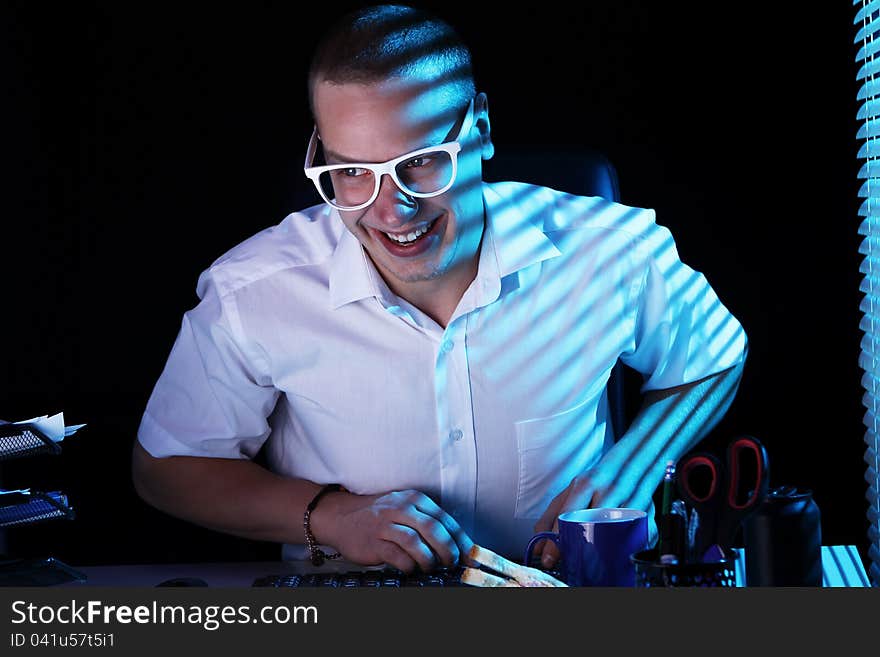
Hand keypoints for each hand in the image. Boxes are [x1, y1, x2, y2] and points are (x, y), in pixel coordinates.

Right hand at [311, 489, 473, 572]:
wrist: (340, 516)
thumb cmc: (378, 515)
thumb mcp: (404, 508)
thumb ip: (427, 521)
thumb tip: (457, 544)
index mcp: (414, 499)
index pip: (444, 518)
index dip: (460, 539)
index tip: (471, 555)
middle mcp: (401, 508)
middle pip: (433, 529)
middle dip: (448, 549)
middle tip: (453, 563)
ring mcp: (385, 524)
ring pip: (415, 542)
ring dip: (429, 559)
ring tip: (432, 567)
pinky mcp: (374, 542)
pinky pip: (397, 556)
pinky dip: (409, 565)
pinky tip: (411, 569)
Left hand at [531, 467, 657, 568]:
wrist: (632, 460)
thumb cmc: (597, 481)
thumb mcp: (570, 492)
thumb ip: (550, 517)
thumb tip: (537, 546)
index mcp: (586, 482)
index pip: (567, 514)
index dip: (556, 540)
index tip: (548, 558)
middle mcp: (609, 489)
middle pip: (592, 524)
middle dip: (579, 547)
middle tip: (572, 560)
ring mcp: (630, 498)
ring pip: (616, 531)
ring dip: (604, 548)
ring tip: (594, 558)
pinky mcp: (649, 510)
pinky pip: (640, 535)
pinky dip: (630, 547)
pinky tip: (621, 551)